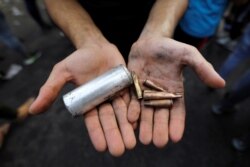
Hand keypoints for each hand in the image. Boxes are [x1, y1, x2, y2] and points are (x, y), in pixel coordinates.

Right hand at [29, 41, 135, 155]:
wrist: (96, 46)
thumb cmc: (79, 59)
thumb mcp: (62, 72)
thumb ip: (50, 90)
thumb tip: (32, 110)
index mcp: (89, 103)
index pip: (93, 122)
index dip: (97, 134)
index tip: (102, 147)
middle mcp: (104, 102)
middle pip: (110, 120)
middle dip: (115, 135)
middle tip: (120, 150)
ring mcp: (117, 94)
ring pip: (123, 113)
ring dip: (127, 128)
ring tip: (132, 142)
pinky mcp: (128, 86)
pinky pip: (133, 99)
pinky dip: (135, 110)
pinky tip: (137, 122)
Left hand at [127, 37, 224, 146]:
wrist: (151, 41)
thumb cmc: (171, 48)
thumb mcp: (189, 55)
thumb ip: (202, 68)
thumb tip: (221, 83)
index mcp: (175, 91)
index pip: (177, 111)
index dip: (177, 124)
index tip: (175, 137)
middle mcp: (160, 95)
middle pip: (160, 115)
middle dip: (159, 129)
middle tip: (158, 142)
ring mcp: (146, 92)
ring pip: (146, 112)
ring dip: (145, 125)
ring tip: (144, 139)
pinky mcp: (133, 87)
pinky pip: (132, 101)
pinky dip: (132, 110)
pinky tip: (131, 121)